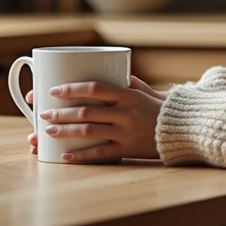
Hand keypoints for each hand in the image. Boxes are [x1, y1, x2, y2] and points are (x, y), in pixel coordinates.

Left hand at [24, 76, 165, 161]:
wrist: (182, 129)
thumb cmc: (159, 106)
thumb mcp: (142, 89)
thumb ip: (122, 82)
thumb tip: (100, 69)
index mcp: (127, 95)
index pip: (94, 88)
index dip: (71, 89)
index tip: (53, 91)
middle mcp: (125, 113)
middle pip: (86, 113)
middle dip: (61, 114)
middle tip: (42, 114)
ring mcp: (126, 132)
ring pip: (88, 133)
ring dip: (65, 132)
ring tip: (47, 132)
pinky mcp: (128, 149)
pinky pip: (100, 154)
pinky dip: (81, 156)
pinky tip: (65, 156)